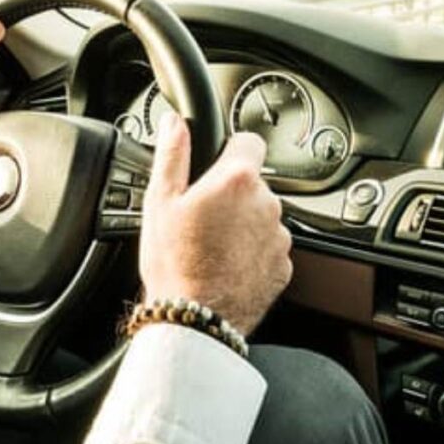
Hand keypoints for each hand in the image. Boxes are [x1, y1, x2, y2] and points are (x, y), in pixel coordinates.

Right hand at [139, 112, 292, 334]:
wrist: (194, 320)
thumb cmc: (174, 263)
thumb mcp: (161, 202)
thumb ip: (172, 154)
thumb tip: (174, 122)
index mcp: (237, 180)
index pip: (250, 141)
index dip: (231, 148)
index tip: (216, 163)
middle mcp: (267, 204)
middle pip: (253, 183)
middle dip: (232, 193)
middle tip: (201, 215)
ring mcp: (278, 237)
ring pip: (261, 216)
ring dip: (243, 223)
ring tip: (211, 245)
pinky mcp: (283, 266)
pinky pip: (268, 247)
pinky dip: (251, 251)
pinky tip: (225, 264)